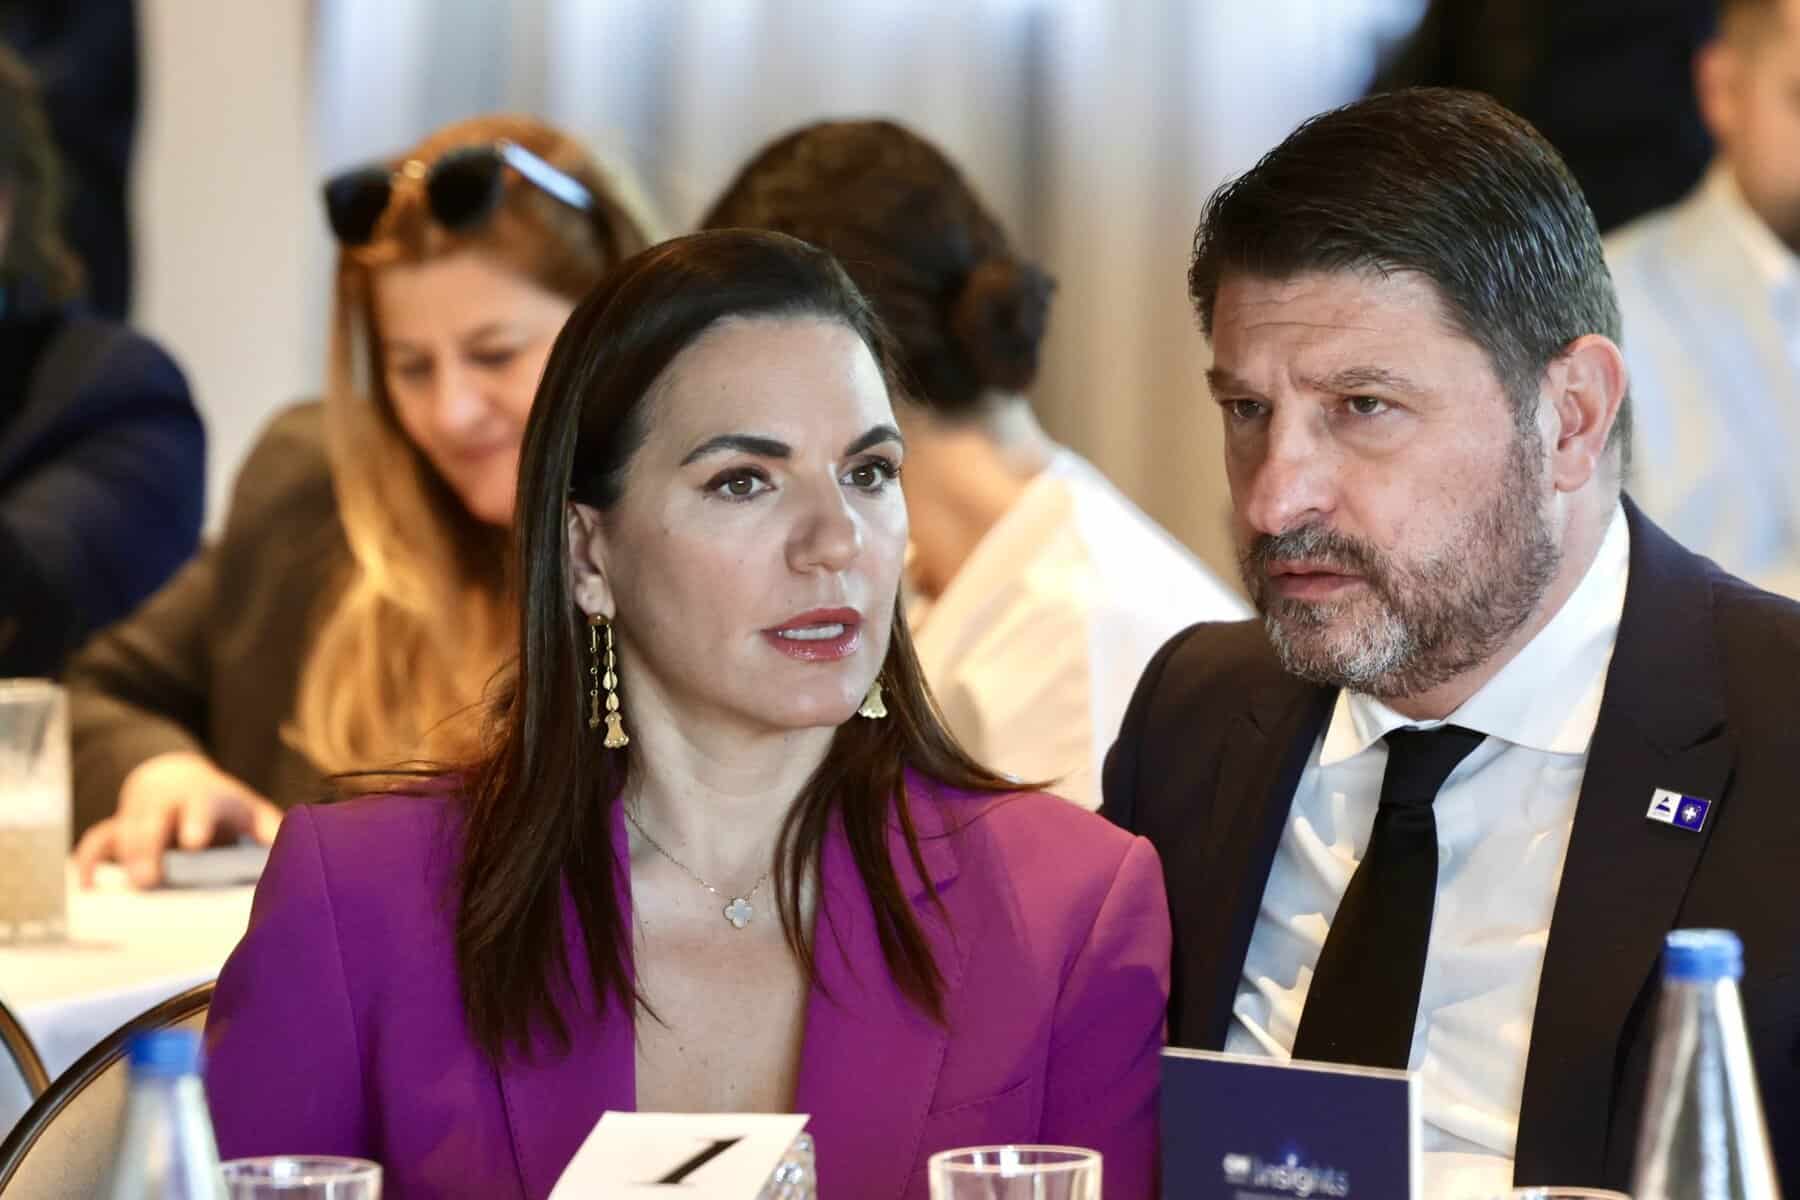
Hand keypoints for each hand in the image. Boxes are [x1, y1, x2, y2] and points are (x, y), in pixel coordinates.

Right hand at [73, 751, 282, 887]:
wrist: (178, 779)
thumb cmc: (223, 808)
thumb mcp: (249, 811)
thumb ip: (269, 829)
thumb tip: (300, 849)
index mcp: (206, 797)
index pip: (202, 804)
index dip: (197, 821)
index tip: (195, 841)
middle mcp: (167, 803)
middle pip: (154, 820)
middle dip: (149, 848)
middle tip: (149, 879)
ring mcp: (138, 814)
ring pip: (123, 830)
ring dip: (123, 858)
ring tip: (127, 889)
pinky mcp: (116, 828)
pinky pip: (96, 842)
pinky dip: (88, 862)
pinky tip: (87, 887)